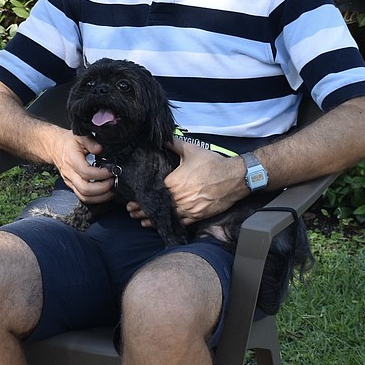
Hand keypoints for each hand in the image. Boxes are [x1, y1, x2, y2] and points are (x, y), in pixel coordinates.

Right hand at [53, 130, 114, 204]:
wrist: (55, 148)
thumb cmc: (69, 142)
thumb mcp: (79, 136)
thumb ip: (90, 141)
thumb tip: (100, 149)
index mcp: (72, 160)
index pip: (86, 172)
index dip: (100, 174)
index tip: (110, 171)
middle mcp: (70, 173)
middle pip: (85, 189)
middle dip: (102, 188)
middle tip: (113, 181)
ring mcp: (70, 182)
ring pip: (84, 196)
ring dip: (100, 196)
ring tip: (112, 189)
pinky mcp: (72, 186)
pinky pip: (83, 197)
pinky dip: (96, 198)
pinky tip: (105, 193)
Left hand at [126, 139, 245, 225]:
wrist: (234, 178)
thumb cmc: (212, 163)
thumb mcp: (191, 150)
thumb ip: (173, 144)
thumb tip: (162, 138)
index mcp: (172, 183)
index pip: (152, 192)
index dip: (140, 198)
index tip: (131, 201)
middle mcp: (177, 198)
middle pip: (156, 207)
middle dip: (142, 210)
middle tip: (132, 212)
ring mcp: (187, 209)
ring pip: (166, 217)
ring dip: (153, 220)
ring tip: (142, 222)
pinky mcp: (197, 216)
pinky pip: (180, 222)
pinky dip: (170, 224)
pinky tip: (163, 225)